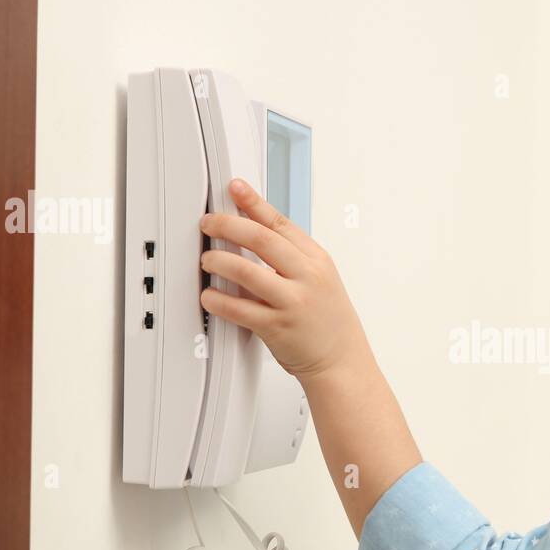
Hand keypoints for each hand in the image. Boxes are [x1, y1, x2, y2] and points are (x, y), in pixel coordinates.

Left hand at [198, 178, 369, 381]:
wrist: (342, 361)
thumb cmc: (328, 322)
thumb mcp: (321, 279)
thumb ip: (292, 258)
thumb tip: (255, 233)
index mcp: (317, 261)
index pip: (281, 223)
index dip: (254, 202)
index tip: (235, 188)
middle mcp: (307, 277)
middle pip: (260, 239)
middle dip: (227, 226)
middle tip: (208, 224)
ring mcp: (292, 302)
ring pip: (244, 270)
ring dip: (217, 260)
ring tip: (207, 260)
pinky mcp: (276, 328)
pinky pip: (238, 308)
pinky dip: (217, 299)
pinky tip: (209, 295)